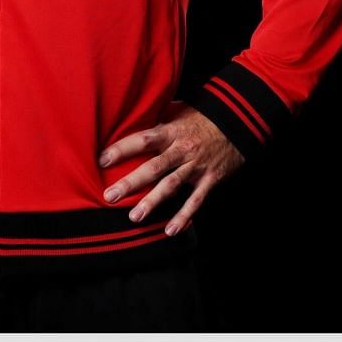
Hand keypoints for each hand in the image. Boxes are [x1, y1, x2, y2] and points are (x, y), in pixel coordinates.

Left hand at [98, 102, 243, 235]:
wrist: (239, 121)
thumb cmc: (204, 116)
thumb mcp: (179, 110)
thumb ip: (156, 118)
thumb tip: (129, 116)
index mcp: (173, 131)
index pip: (144, 140)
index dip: (124, 149)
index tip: (102, 160)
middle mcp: (183, 150)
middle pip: (154, 167)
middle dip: (131, 182)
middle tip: (110, 196)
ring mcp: (197, 166)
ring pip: (172, 185)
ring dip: (153, 202)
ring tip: (134, 217)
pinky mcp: (210, 179)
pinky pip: (196, 200)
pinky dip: (184, 216)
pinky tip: (170, 231)